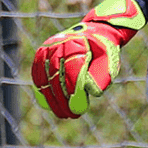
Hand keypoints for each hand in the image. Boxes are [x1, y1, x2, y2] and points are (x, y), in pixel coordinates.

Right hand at [31, 0, 146, 118]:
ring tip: (62, 114)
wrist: (96, 32)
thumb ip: (102, 76)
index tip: (79, 107)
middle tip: (71, 115)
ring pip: (45, 77)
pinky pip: (38, 75)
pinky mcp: (41, 53)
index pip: (73, 68)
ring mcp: (47, 47)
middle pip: (56, 75)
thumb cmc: (104, 50)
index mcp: (77, 41)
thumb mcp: (109, 62)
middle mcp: (59, 42)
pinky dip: (42, 91)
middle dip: (63, 99)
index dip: (75, 89)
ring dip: (52, 99)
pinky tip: (48, 105)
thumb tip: (92, 93)